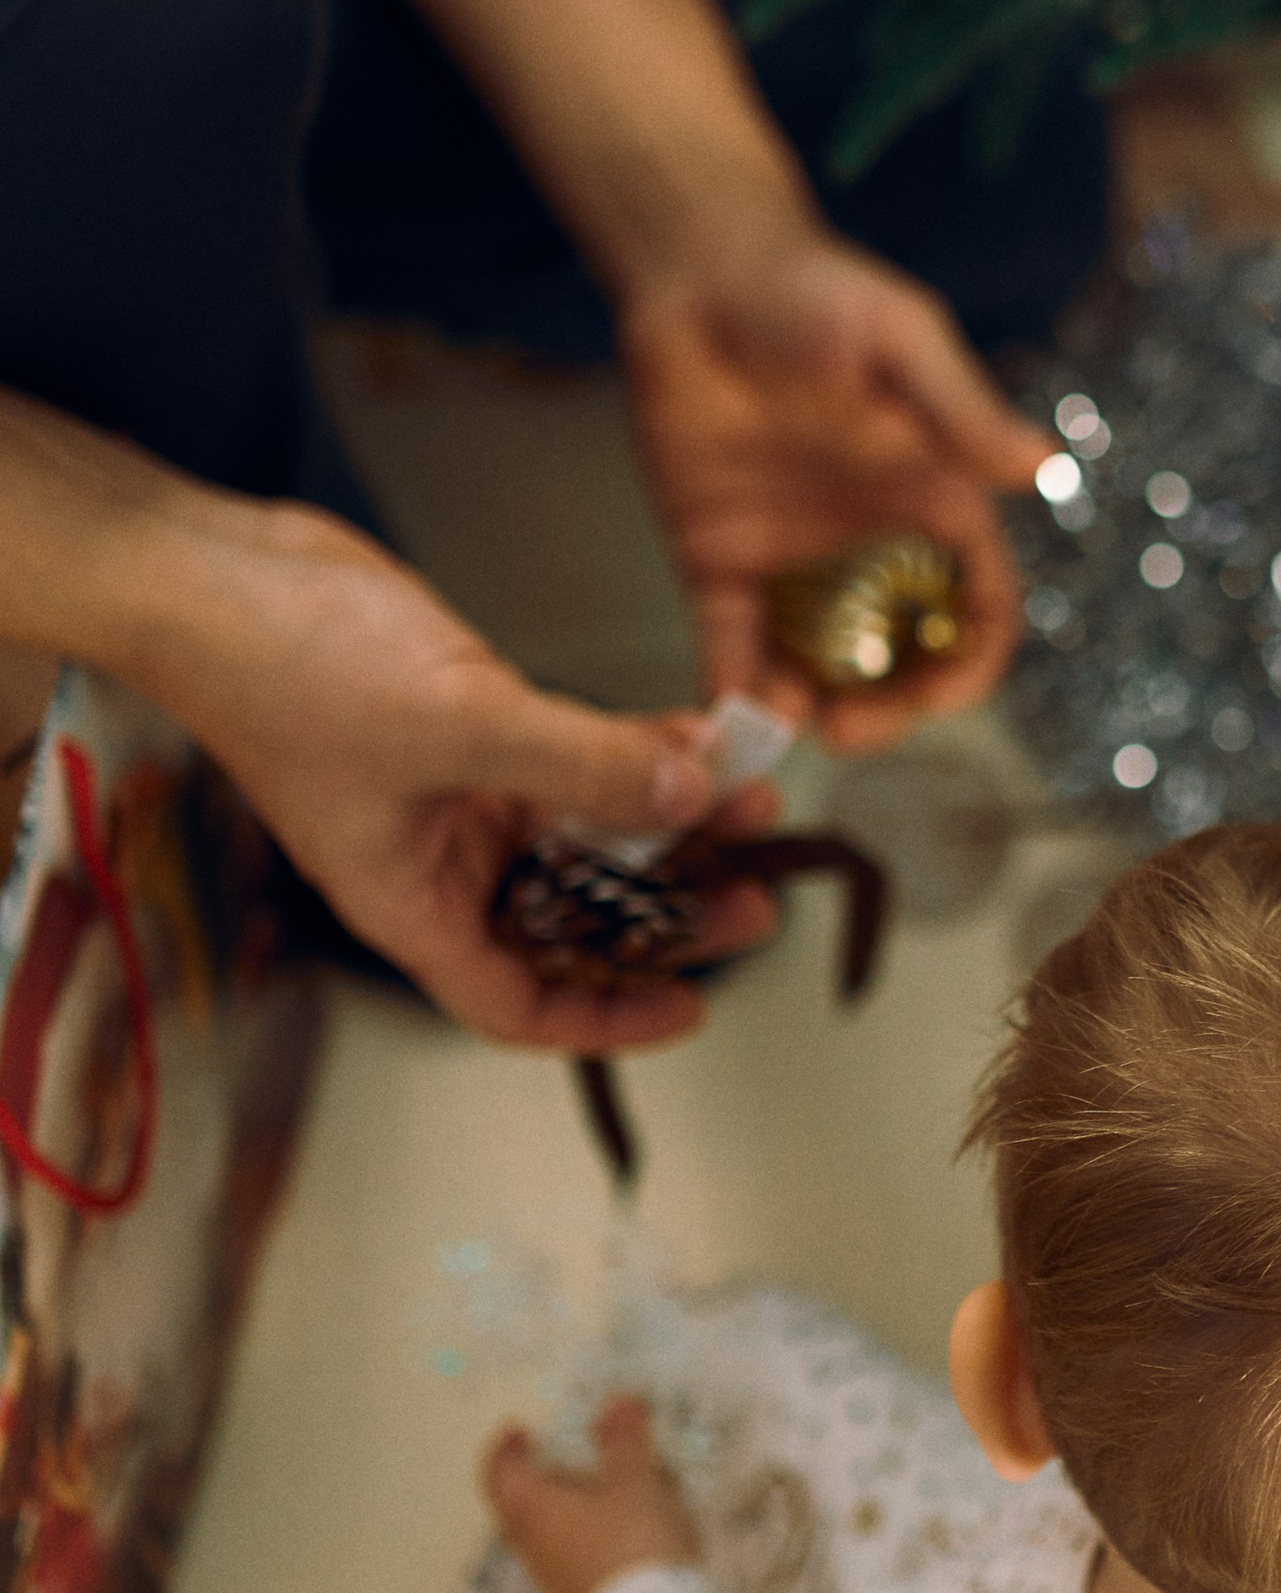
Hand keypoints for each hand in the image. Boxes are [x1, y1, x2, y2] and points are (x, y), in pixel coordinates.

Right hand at [168, 501, 771, 1047]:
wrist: (212, 572)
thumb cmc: (285, 669)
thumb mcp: (458, 727)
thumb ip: (584, 765)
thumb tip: (688, 795)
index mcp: (414, 903)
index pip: (518, 1003)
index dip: (608, 1020)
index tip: (690, 1007)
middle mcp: (440, 861)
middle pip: (571, 920)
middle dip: (667, 910)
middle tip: (755, 890)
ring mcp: (456, 794)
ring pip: (583, 834)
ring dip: (665, 818)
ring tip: (751, 795)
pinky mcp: (469, 727)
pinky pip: (573, 761)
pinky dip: (633, 751)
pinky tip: (699, 734)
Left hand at [485, 1396, 699, 1592]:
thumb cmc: (631, 1540)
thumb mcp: (634, 1479)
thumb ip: (625, 1439)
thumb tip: (620, 1401)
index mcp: (530, 1508)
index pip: (498, 1472)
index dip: (504, 1448)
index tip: (519, 1430)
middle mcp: (530, 1544)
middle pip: (517, 1504)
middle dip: (539, 1476)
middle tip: (564, 1456)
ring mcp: (550, 1576)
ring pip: (543, 1532)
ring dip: (564, 1506)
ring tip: (605, 1489)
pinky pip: (566, 1554)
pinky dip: (582, 1532)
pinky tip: (621, 1529)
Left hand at [617, 226, 1047, 752]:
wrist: (697, 272)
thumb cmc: (813, 292)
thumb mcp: (900, 341)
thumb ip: (960, 409)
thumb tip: (1041, 466)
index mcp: (932, 501)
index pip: (974, 607)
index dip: (968, 663)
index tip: (936, 698)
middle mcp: (871, 546)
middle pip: (902, 658)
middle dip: (889, 708)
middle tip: (848, 732)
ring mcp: (795, 560)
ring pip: (820, 667)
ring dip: (810, 710)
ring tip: (781, 722)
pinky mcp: (719, 561)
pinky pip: (730, 644)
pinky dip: (731, 690)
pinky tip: (727, 714)